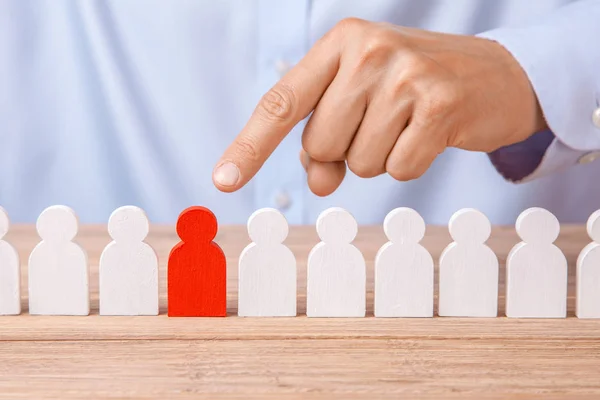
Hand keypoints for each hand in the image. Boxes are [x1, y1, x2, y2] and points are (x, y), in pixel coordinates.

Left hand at [213, 18, 546, 195]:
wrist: (494, 74)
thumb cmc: (414, 88)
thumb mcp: (362, 100)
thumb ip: (326, 137)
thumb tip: (315, 180)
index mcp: (340, 43)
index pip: (281, 102)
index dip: (250, 145)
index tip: (223, 181)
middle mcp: (368, 51)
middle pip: (320, 145)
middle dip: (344, 150)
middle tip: (381, 123)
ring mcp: (406, 76)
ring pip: (358, 163)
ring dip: (379, 157)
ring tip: (408, 125)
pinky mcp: (440, 105)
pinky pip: (399, 170)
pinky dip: (411, 164)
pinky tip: (430, 134)